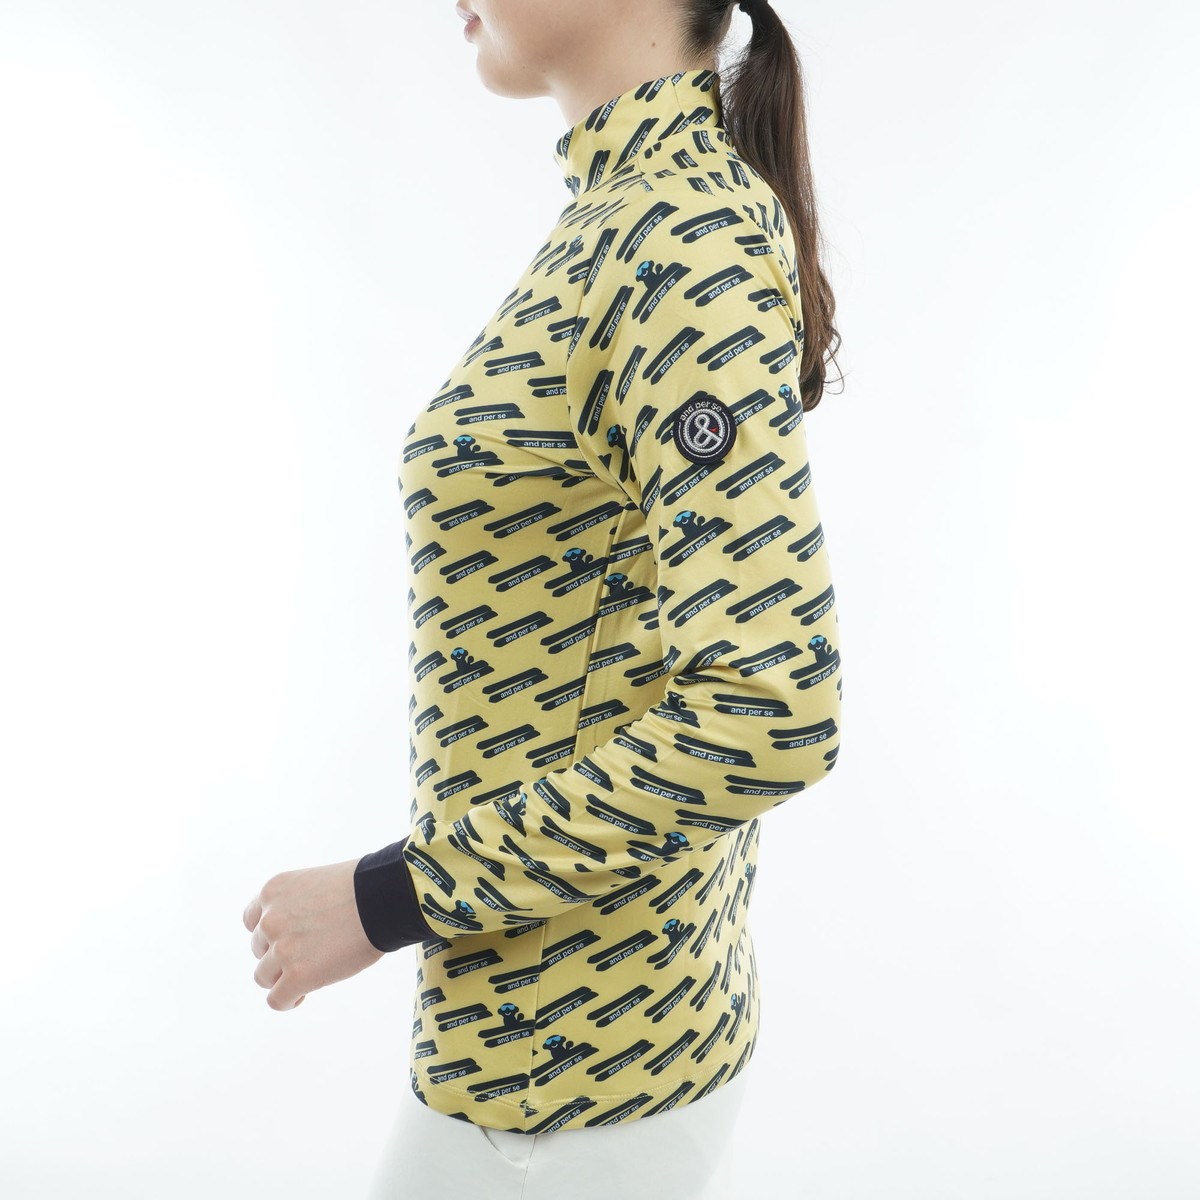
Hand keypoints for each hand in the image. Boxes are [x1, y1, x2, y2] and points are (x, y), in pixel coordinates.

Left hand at [243, 857, 384, 1009]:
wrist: (383, 898)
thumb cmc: (363, 887)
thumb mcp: (316, 883)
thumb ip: (297, 904)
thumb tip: (299, 931)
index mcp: (273, 891)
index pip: (252, 921)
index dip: (271, 933)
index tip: (291, 938)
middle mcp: (270, 919)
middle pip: (260, 950)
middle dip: (280, 954)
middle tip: (310, 953)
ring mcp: (282, 949)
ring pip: (264, 977)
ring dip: (283, 977)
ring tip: (310, 974)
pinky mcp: (298, 976)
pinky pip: (277, 1000)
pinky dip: (288, 1000)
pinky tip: (303, 994)